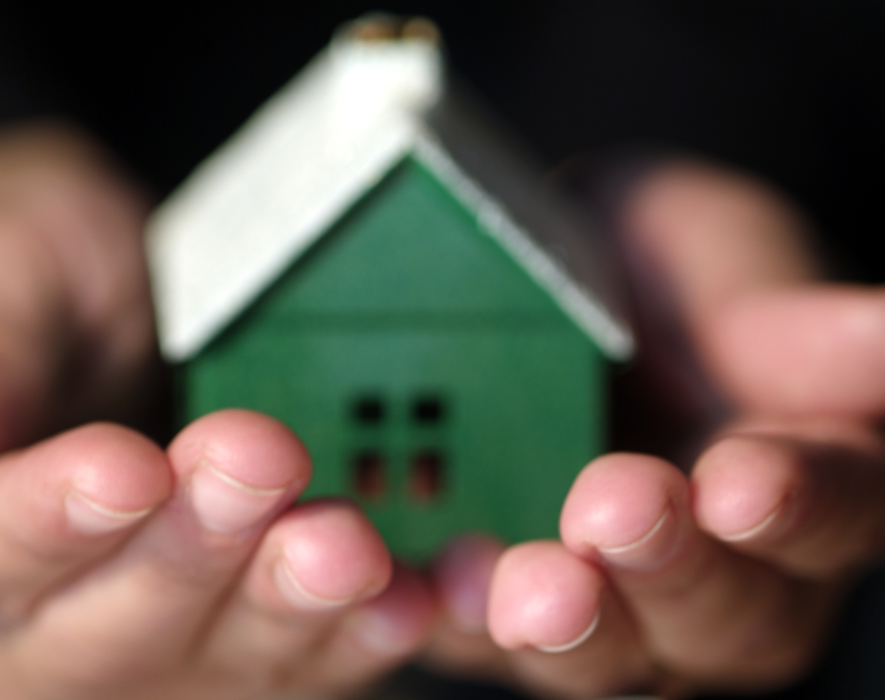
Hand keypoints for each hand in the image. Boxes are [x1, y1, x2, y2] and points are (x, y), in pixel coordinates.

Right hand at [0, 124, 436, 698]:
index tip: (116, 469)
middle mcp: (14, 622)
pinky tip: (398, 599)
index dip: (34, 520)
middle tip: (258, 464)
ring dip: (281, 611)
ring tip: (343, 545)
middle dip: (187, 554)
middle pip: (91, 630)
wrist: (114, 316)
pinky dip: (349, 639)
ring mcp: (130, 647)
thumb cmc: (35, 283)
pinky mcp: (225, 650)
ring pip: (202, 665)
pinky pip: (290, 669)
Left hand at [421, 163, 884, 696]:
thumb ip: (785, 318)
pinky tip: (424, 590)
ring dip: (568, 626)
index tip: (745, 477)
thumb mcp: (709, 264)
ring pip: (604, 655)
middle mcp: (714, 566)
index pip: (834, 510)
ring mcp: (602, 600)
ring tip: (525, 584)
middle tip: (615, 508)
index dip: (801, 504)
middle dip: (670, 570)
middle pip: (725, 615)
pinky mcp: (489, 604)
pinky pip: (469, 633)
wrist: (523, 271)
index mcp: (798, 480)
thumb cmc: (643, 271)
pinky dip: (446, 619)